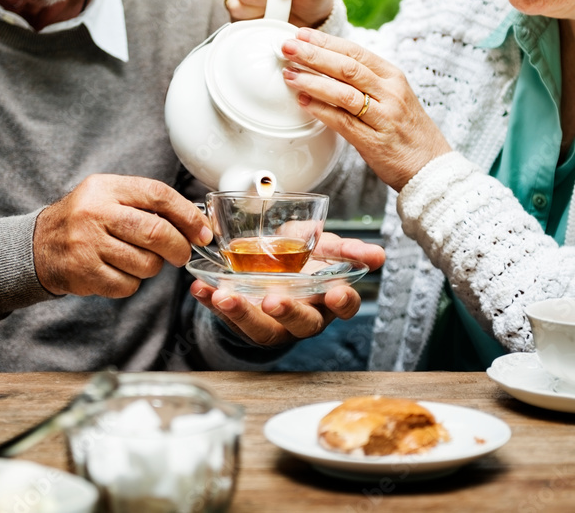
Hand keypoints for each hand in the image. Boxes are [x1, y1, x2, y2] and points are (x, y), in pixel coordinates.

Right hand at [34, 174, 211, 297]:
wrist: (38, 246)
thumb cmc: (86, 221)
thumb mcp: (109, 197)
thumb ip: (147, 203)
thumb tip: (197, 221)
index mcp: (106, 188)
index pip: (158, 195)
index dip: (188, 215)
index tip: (203, 231)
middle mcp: (95, 213)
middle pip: (156, 232)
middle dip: (179, 247)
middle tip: (182, 254)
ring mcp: (87, 244)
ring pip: (146, 263)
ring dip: (153, 267)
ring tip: (138, 259)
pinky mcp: (84, 273)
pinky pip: (128, 285)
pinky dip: (132, 283)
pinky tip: (118, 272)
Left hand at [189, 232, 384, 347]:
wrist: (268, 263)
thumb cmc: (301, 259)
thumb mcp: (323, 246)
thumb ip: (344, 249)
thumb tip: (374, 254)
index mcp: (327, 299)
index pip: (344, 307)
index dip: (342, 302)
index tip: (335, 292)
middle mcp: (303, 316)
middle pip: (301, 324)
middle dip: (288, 313)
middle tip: (272, 300)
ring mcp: (272, 323)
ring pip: (261, 329)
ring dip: (241, 313)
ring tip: (224, 295)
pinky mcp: (242, 321)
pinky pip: (226, 318)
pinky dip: (211, 303)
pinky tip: (200, 288)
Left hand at [279, 27, 452, 191]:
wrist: (431, 166)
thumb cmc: (408, 132)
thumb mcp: (394, 97)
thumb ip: (368, 82)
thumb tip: (330, 66)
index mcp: (393, 77)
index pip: (356, 51)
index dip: (326, 42)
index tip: (302, 35)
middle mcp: (390, 93)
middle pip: (347, 67)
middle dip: (314, 55)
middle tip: (288, 47)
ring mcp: (383, 117)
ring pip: (343, 92)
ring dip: (312, 81)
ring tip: (290, 75)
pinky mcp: (374, 141)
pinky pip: (342, 121)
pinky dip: (320, 110)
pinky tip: (303, 103)